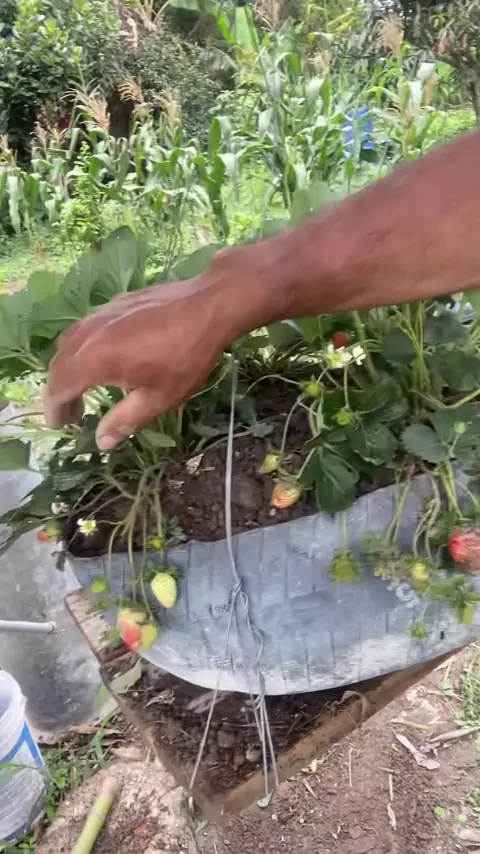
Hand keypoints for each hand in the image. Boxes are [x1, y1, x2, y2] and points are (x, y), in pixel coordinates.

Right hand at [44, 273, 242, 450]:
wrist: (208, 307)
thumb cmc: (186, 356)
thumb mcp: (159, 398)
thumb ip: (125, 420)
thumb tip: (102, 442)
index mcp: (95, 360)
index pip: (59, 388)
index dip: (55, 410)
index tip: (61, 426)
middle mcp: (89, 335)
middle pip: (59, 366)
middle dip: (59, 393)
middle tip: (74, 416)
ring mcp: (99, 315)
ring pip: (69, 345)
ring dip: (68, 370)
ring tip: (84, 391)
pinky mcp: (112, 305)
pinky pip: (84, 330)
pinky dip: (81, 350)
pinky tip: (102, 362)